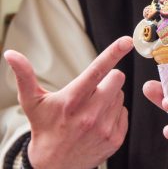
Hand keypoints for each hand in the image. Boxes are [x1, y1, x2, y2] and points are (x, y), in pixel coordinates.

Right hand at [4, 36, 133, 168]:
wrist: (54, 167)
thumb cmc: (45, 128)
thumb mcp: (33, 102)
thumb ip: (24, 76)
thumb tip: (11, 54)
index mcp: (72, 100)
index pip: (97, 71)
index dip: (113, 53)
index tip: (126, 41)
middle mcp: (90, 115)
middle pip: (117, 78)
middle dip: (109, 78)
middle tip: (94, 89)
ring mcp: (104, 128)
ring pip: (120, 94)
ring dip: (110, 96)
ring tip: (92, 108)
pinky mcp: (115, 138)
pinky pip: (124, 111)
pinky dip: (114, 112)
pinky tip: (99, 121)